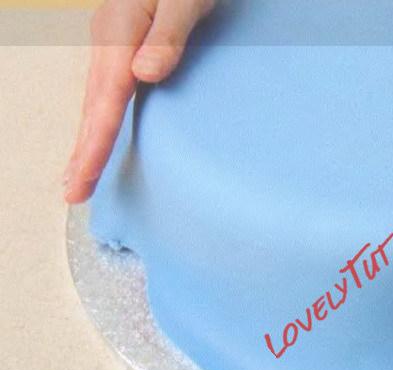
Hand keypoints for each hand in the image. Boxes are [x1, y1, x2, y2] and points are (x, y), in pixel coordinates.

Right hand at [63, 0, 213, 202]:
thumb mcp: (186, 0)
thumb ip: (168, 36)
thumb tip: (143, 75)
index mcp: (118, 34)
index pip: (105, 102)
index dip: (94, 146)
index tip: (81, 182)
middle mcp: (108, 41)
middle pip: (92, 106)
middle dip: (83, 152)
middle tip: (73, 194)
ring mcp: (113, 42)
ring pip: (95, 99)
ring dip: (88, 138)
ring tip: (79, 174)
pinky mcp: (124, 43)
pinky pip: (107, 90)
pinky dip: (100, 117)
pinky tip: (100, 132)